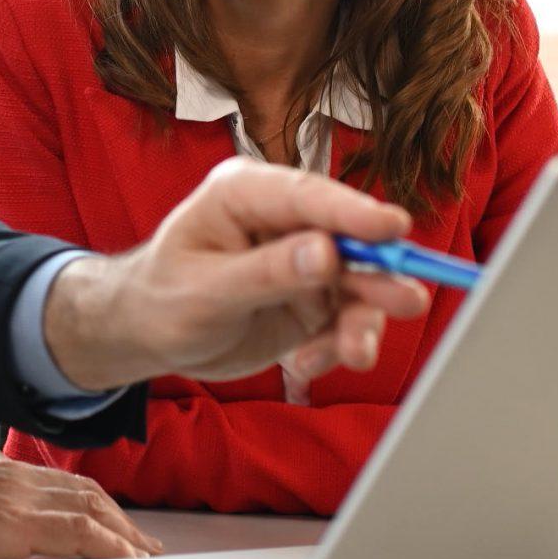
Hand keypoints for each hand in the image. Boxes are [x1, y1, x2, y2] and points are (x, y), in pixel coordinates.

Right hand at [0, 441, 158, 558]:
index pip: (57, 483)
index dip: (91, 502)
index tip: (110, 521)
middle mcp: (11, 477)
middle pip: (84, 492)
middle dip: (119, 518)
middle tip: (142, 542)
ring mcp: (15, 496)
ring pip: (90, 508)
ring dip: (123, 533)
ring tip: (143, 554)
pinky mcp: (13, 522)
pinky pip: (79, 533)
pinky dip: (110, 545)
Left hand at [42, 156, 431, 390]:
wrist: (151, 334)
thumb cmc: (163, 298)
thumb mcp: (205, 291)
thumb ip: (266, 273)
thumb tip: (326, 253)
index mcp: (246, 194)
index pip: (308, 196)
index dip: (354, 211)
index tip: (392, 228)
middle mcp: (284, 220)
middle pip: (350, 239)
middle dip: (378, 274)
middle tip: (407, 301)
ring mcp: (306, 258)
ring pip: (358, 284)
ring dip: (363, 321)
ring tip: (354, 355)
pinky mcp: (316, 297)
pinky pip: (346, 320)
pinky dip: (337, 346)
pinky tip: (305, 365)